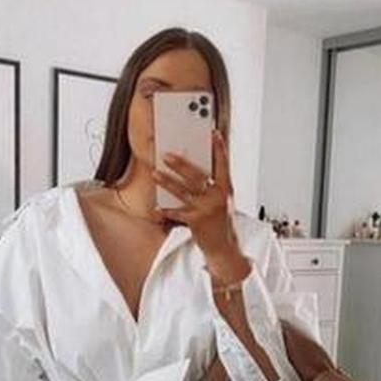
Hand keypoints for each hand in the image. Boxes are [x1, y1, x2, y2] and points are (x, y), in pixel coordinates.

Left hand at [151, 129, 239, 257]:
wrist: (224, 247)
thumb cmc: (222, 223)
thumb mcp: (223, 201)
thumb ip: (214, 185)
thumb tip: (198, 169)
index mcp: (226, 189)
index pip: (223, 165)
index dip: (219, 148)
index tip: (214, 134)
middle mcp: (217, 197)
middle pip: (197, 176)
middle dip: (181, 164)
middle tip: (167, 155)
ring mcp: (206, 209)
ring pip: (183, 191)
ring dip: (167, 182)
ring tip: (154, 174)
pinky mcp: (196, 221)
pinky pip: (177, 212)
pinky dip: (166, 210)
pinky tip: (156, 207)